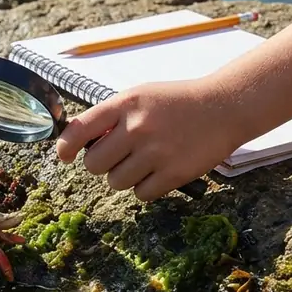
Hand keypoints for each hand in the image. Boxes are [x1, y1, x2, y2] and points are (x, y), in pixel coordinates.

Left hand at [54, 77, 248, 201]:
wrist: (225, 107)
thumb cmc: (177, 103)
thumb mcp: (141, 96)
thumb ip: (112, 117)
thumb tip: (82, 145)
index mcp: (125, 104)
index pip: (80, 129)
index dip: (66, 147)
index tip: (65, 156)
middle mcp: (137, 128)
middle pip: (94, 164)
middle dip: (101, 165)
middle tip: (119, 157)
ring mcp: (156, 152)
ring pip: (116, 182)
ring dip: (125, 177)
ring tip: (143, 162)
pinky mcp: (174, 173)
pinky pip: (141, 194)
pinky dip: (146, 188)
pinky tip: (158, 172)